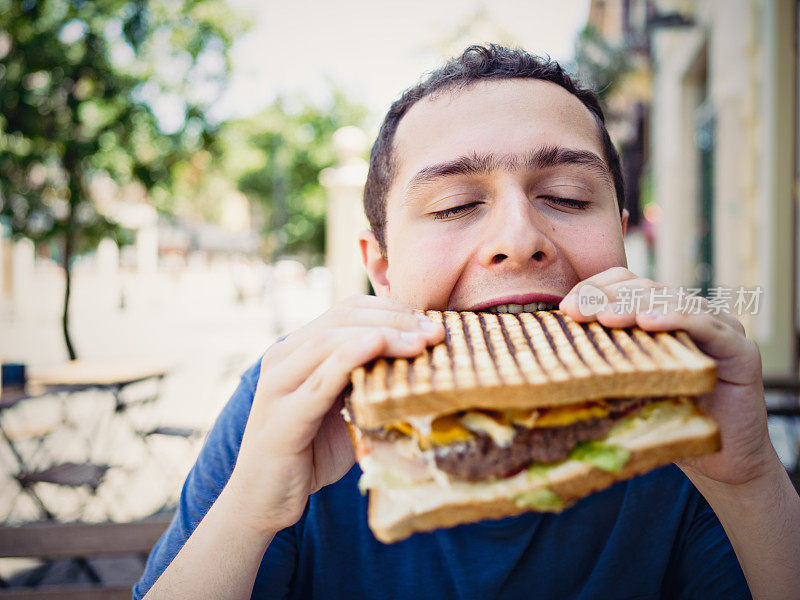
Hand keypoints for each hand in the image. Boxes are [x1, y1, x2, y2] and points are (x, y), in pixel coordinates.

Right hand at [225, 294, 444, 533]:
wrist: (263, 500)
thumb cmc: (311, 452)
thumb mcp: (345, 407)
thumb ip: (367, 381)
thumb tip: (423, 365)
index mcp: (298, 349)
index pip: (348, 309)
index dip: (392, 308)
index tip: (431, 322)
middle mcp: (283, 357)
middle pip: (344, 317)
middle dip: (395, 319)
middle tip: (435, 331)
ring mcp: (278, 385)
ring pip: (332, 341)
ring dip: (384, 335)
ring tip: (421, 343)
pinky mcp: (281, 418)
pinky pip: (320, 381)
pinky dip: (351, 357)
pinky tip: (378, 347)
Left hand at [559, 267, 776, 488]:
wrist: (721, 460)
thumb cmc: (667, 420)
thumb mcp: (626, 386)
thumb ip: (601, 363)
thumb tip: (547, 356)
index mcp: (661, 315)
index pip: (625, 284)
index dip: (596, 289)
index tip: (566, 308)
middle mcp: (691, 314)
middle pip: (645, 288)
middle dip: (608, 297)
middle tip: (578, 311)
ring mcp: (719, 328)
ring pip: (673, 300)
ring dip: (635, 306)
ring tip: (606, 317)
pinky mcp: (740, 350)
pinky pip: (707, 326)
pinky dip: (677, 320)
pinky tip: (649, 323)